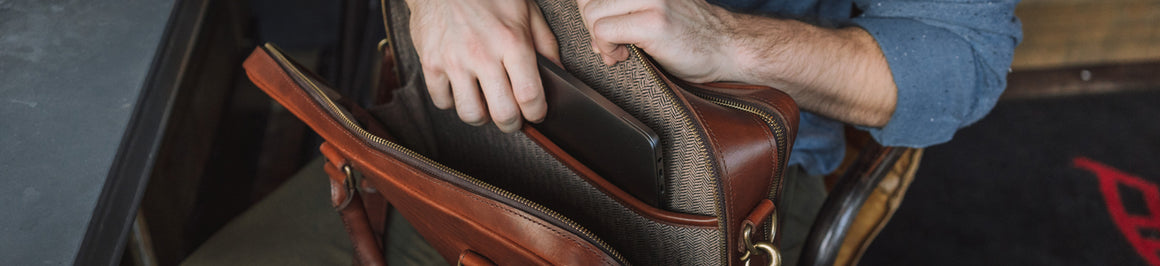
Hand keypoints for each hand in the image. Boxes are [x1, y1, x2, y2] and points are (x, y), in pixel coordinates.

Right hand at [407, 0, 558, 132]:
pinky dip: (454, 101)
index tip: (537, 113)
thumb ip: (545, 43)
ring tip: (486, 103)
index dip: (537, 112)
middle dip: (512, 123)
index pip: (530, 95)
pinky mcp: (430, 63)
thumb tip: (558, 72)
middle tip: (513, 117)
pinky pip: (442, 101)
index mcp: (511, 41)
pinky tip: (462, 88)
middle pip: (503, 113)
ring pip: (471, 114)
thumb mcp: (525, 10)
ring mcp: (454, 60)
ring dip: (482, 116)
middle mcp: (482, 54)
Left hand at [578, 0, 897, 126]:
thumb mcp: (653, 7)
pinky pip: (604, 31)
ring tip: (620, 51)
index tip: (607, 30)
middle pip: (588, 1)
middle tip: (614, 44)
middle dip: (592, 27)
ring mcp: (650, 0)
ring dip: (599, 39)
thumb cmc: (690, 33)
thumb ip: (624, 6)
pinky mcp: (654, 21)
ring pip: (592, 15)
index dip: (593, 11)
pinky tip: (623, 56)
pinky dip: (606, 48)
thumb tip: (587, 15)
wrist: (729, 47)